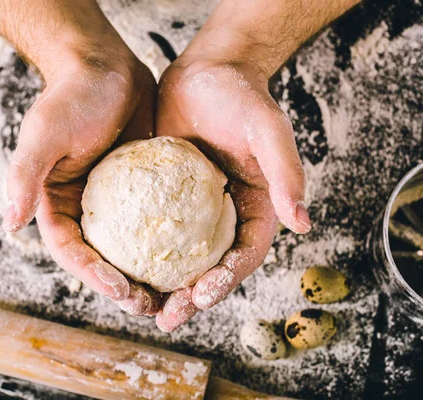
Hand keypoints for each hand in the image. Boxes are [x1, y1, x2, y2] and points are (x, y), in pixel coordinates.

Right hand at [0, 0, 164, 314]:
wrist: (105, 67)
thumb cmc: (72, 96)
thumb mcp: (45, 133)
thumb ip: (25, 175)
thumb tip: (10, 223)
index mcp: (58, 204)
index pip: (72, 252)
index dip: (93, 277)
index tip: (122, 290)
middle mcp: (86, 209)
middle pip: (103, 259)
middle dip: (124, 288)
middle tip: (151, 305)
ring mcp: (118, 202)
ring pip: (134, 248)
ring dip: (150, 274)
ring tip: (175, 294)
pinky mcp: (146, 190)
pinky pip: (160, 220)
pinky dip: (173, 240)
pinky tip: (195, 254)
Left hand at [154, 56, 308, 330]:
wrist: (207, 72)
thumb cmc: (242, 98)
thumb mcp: (268, 131)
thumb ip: (286, 173)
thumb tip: (303, 223)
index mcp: (255, 209)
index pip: (244, 256)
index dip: (226, 282)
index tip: (202, 298)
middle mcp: (224, 215)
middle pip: (209, 267)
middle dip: (190, 298)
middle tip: (164, 318)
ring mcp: (192, 209)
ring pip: (178, 256)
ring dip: (162, 285)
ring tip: (138, 304)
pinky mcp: (164, 197)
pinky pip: (151, 229)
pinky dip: (139, 251)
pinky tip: (118, 265)